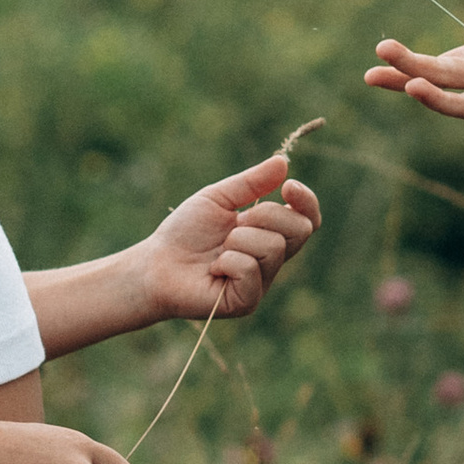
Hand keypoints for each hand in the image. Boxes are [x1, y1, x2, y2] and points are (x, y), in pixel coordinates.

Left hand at [141, 153, 322, 322]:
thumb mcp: (218, 198)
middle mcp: (271, 260)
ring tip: (218, 249)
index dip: (306, 202)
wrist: (156, 263)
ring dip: (239, 239)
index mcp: (269, 234)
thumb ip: (251, 183)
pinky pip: (250, 269)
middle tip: (235, 223)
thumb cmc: (185, 232)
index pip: (307, 220)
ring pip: (273, 247)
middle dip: (266, 216)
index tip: (288, 187)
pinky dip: (227, 261)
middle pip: (299, 230)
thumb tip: (283, 162)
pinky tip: (213, 269)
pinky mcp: (246, 301)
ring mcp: (262, 283)